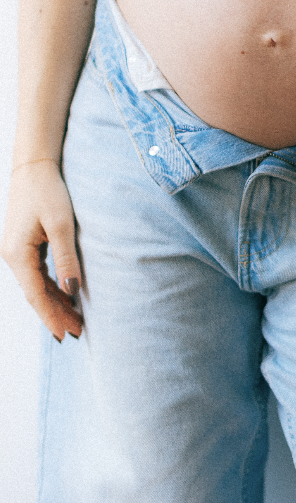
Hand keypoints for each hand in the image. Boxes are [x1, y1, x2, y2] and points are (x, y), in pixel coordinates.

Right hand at [1, 160, 82, 339]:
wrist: (34, 167)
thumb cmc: (48, 192)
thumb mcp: (61, 225)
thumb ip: (66, 257)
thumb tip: (72, 289)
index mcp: (18, 255)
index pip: (36, 295)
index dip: (51, 316)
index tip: (65, 335)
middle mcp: (12, 256)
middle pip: (35, 294)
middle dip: (55, 314)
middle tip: (77, 332)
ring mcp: (16, 251)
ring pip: (36, 285)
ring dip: (54, 302)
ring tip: (75, 320)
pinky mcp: (23, 246)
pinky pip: (37, 274)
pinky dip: (51, 287)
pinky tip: (66, 296)